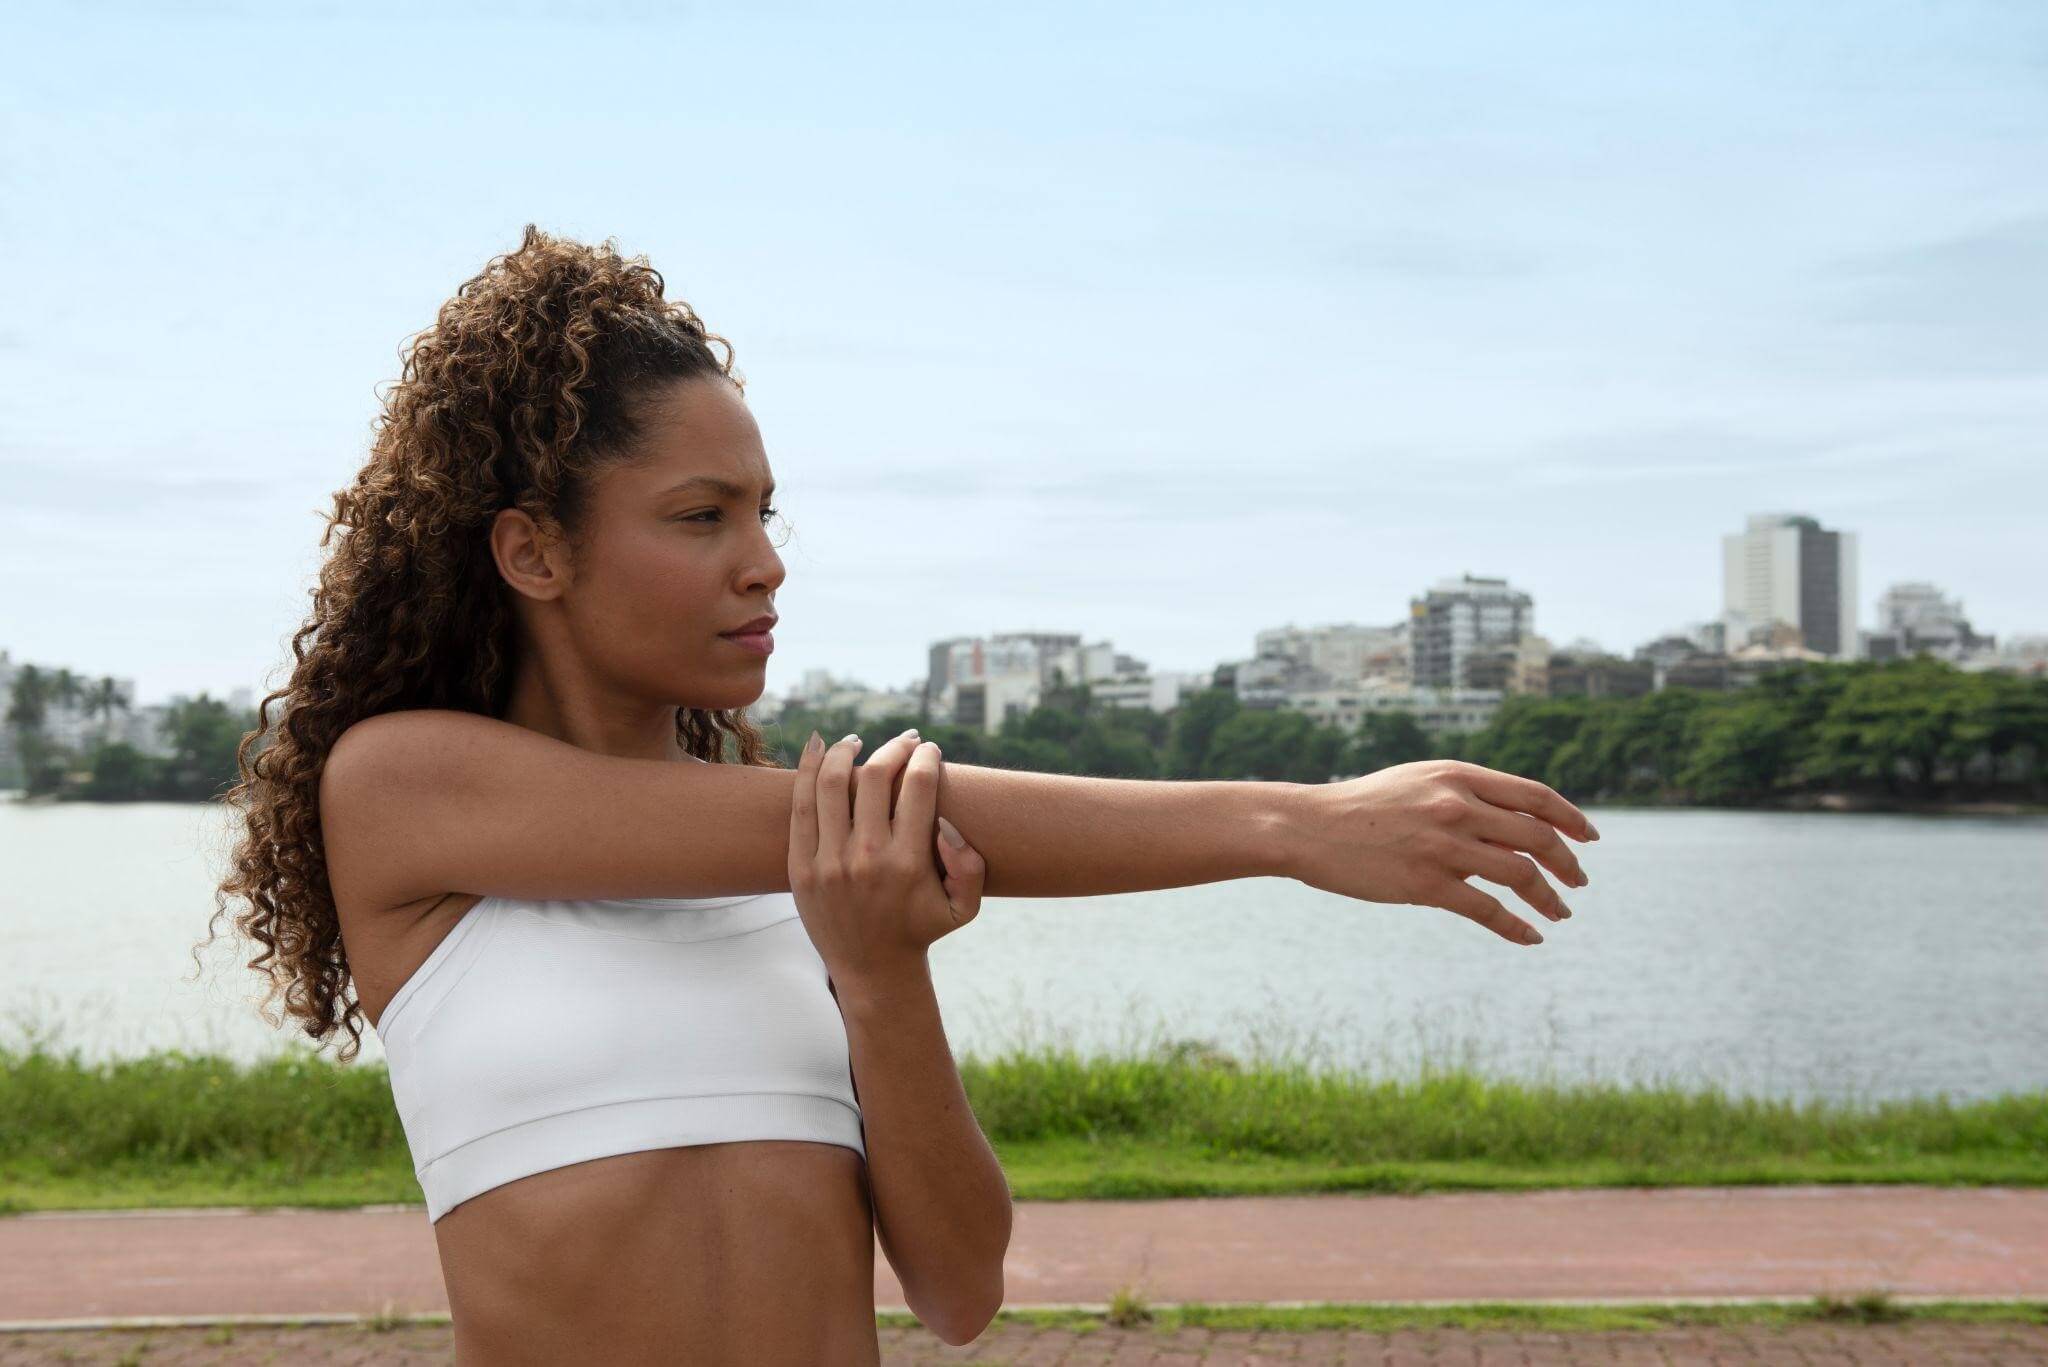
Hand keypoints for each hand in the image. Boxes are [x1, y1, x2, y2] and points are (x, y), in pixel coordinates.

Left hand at [788, 727, 987, 984]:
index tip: (930, 750)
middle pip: (876, 778)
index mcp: (909, 863)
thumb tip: (946, 824)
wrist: (872, 970)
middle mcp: (867, 859)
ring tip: (857, 741)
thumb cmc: (921, 929)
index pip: (918, 788)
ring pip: (832, 784)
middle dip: (894, 748)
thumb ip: (971, 866)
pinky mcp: (801, 867)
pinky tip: (818, 746)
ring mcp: (829, 862)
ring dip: (845, 750)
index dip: (926, 759)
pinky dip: (808, 769)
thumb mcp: (964, 908)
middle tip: (904, 741)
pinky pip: (800, 807)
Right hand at [1281, 760, 1597, 945]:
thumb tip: (1512, 825)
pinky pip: (1487, 910)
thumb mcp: (1418, 783)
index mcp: (1458, 776)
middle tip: (1579, 883)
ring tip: (1561, 914)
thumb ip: (1464, 796)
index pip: (1535, 795)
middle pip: (1537, 836)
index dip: (1571, 818)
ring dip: (1549, 898)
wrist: (1309, 828)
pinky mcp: (1426, 884)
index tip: (1590, 837)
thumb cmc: (1363, 806)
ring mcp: (1443, 845)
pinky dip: (1517, 927)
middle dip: (1567, 863)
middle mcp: (1457, 806)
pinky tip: (1531, 938)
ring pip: (1520, 874)